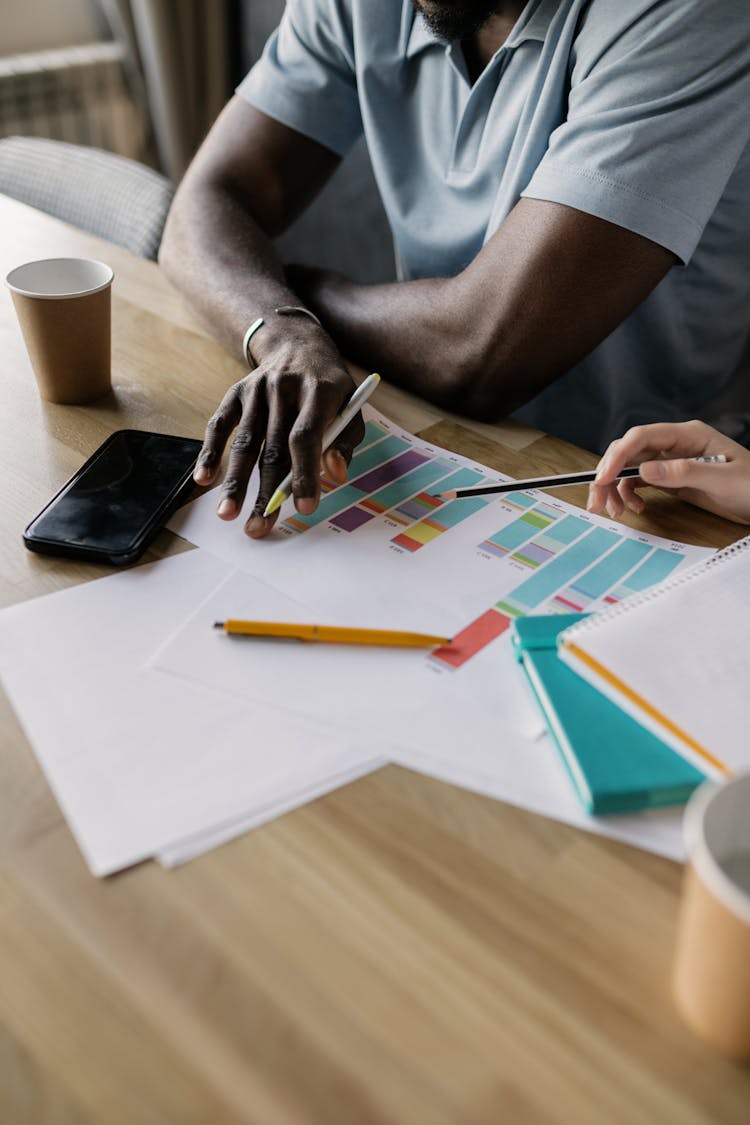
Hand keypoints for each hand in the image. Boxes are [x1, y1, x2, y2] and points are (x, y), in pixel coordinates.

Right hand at [193, 322, 362, 537]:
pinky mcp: (236, 393)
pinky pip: (219, 425)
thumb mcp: (351, 407)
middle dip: (266, 491)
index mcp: (318, 392)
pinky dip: (210, 452)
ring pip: (244, 442)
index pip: (307, 438)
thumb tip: (336, 475)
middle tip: (259, 528)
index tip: (304, 508)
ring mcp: (256, 390)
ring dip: (234, 481)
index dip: (305, 474)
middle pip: (272, 447)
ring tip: (228, 514)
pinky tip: (204, 479)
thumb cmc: (329, 389)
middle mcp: (284, 389)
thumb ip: (345, 441)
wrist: (298, 344)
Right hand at [587, 420, 749, 524]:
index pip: (642, 436)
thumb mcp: (724, 479)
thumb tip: (646, 469)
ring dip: (615, 488)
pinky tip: (635, 507)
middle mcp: (675, 444)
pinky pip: (639, 480)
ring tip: (615, 510)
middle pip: (629, 451)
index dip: (618, 456)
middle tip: (597, 499)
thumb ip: (685, 472)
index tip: (603, 478)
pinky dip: (629, 493)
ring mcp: (671, 460)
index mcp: (688, 434)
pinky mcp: (670, 476)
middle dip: (608, 474)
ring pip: (629, 467)